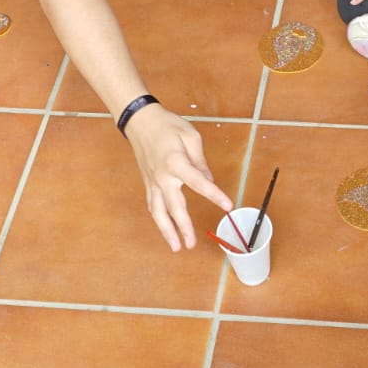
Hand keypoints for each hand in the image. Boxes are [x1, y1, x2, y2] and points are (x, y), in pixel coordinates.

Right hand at [125, 105, 233, 250]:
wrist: (140, 121)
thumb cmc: (167, 126)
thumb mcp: (190, 137)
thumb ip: (200, 162)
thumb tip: (209, 181)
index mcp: (176, 163)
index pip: (198, 183)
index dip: (214, 195)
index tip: (227, 205)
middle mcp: (162, 177)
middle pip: (173, 207)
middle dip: (183, 227)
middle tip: (191, 244)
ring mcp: (152, 182)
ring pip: (158, 212)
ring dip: (166, 231)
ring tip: (176, 247)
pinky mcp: (148, 183)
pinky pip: (153, 206)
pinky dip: (159, 220)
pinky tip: (166, 230)